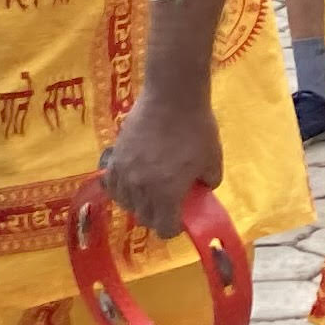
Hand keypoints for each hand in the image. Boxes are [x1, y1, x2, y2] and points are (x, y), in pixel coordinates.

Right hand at [97, 87, 225, 235]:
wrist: (172, 96)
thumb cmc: (197, 128)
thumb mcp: (213, 159)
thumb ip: (209, 182)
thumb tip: (201, 190)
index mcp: (167, 193)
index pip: (163, 228)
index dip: (173, 228)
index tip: (179, 219)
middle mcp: (141, 188)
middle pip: (143, 217)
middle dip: (157, 216)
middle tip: (168, 205)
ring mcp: (124, 172)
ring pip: (125, 202)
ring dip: (137, 203)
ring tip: (148, 192)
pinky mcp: (114, 156)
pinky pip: (111, 183)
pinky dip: (120, 187)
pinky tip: (129, 181)